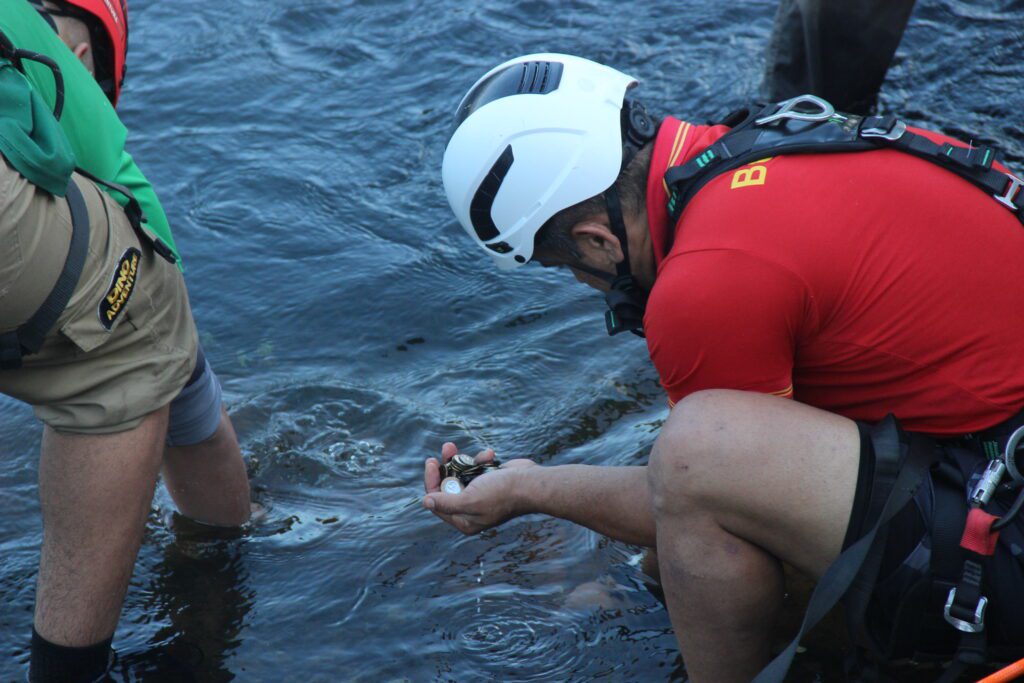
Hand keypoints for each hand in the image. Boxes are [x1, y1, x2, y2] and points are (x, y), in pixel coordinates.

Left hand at [422, 442, 536, 534]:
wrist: (531, 483)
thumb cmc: (502, 494)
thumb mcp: (470, 500)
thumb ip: (446, 502)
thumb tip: (425, 502)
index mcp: (464, 520)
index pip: (438, 501)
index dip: (432, 482)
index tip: (431, 463)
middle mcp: (471, 509)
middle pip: (448, 486)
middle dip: (445, 466)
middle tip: (445, 449)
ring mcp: (481, 494)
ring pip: (461, 473)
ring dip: (460, 459)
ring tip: (456, 446)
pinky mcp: (490, 481)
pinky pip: (477, 468)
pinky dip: (480, 459)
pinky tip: (489, 455)